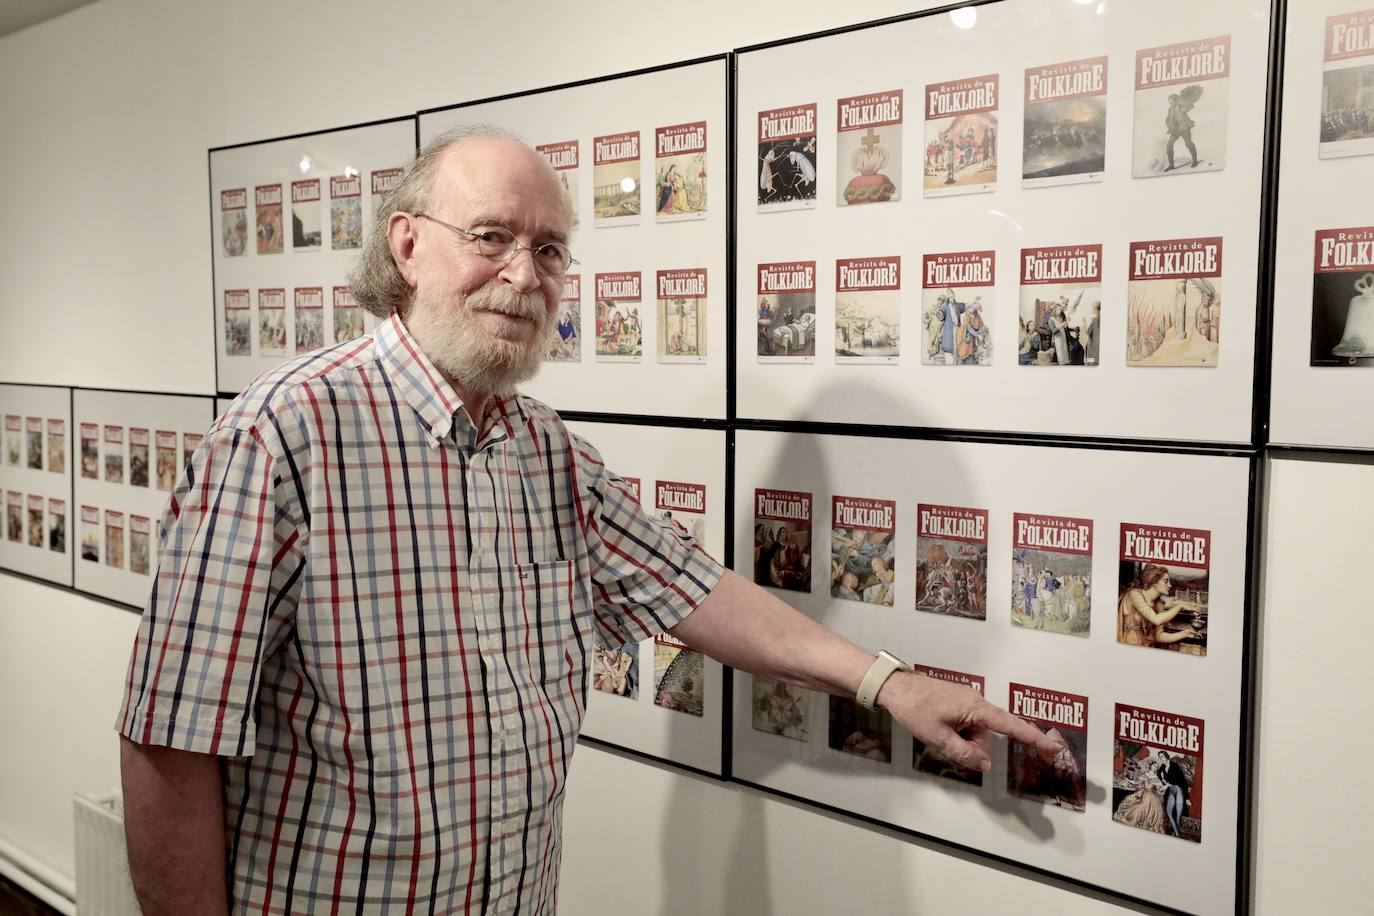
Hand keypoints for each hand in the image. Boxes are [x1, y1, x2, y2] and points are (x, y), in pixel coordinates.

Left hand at [876, 671, 1064, 773]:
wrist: (895, 687)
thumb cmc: (915, 707)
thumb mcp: (938, 737)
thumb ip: (964, 753)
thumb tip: (984, 765)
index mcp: (976, 707)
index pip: (1011, 726)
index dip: (1034, 738)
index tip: (1054, 747)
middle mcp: (976, 701)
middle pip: (986, 735)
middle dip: (971, 746)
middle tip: (944, 740)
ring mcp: (967, 700)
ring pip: (974, 732)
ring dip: (960, 739)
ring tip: (937, 729)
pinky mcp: (958, 701)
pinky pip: (965, 723)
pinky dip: (955, 731)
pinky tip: (937, 726)